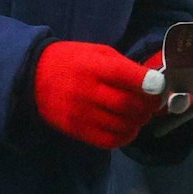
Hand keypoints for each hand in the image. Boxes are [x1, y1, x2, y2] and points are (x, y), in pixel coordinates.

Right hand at [35, 42, 162, 148]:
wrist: (33, 76)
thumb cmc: (71, 60)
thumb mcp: (97, 52)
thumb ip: (122, 66)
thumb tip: (151, 83)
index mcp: (93, 66)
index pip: (124, 75)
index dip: (148, 83)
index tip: (159, 86)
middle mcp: (87, 90)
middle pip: (127, 105)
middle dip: (148, 106)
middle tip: (153, 104)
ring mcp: (81, 113)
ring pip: (121, 125)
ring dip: (139, 122)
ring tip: (140, 116)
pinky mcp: (76, 129)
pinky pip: (108, 141)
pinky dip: (125, 137)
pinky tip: (128, 129)